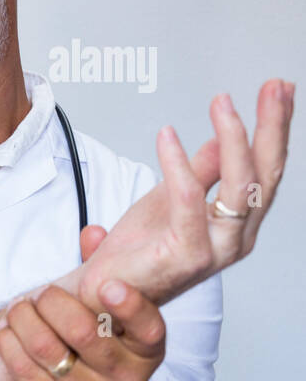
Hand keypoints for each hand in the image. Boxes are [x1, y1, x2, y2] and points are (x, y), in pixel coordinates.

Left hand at [0, 277, 164, 380]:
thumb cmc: (99, 359)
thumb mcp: (114, 324)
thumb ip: (105, 274)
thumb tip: (93, 231)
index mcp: (146, 353)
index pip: (149, 328)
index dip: (130, 306)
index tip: (106, 284)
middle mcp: (125, 379)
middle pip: (82, 331)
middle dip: (52, 302)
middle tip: (41, 294)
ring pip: (45, 347)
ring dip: (23, 318)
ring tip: (18, 308)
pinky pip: (23, 369)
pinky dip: (9, 342)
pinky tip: (7, 331)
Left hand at [76, 79, 293, 309]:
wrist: (101, 294)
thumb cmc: (133, 254)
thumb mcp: (169, 199)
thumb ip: (199, 172)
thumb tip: (222, 136)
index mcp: (236, 225)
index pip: (265, 170)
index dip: (274, 128)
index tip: (279, 90)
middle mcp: (235, 238)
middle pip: (264, 174)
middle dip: (272, 126)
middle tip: (275, 87)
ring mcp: (215, 249)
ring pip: (239, 185)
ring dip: (234, 137)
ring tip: (223, 102)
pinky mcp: (186, 256)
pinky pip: (188, 200)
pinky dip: (179, 164)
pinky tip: (168, 135)